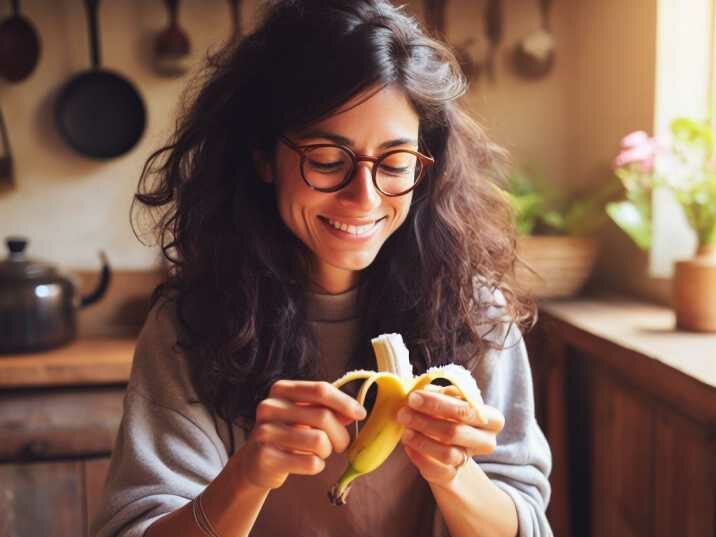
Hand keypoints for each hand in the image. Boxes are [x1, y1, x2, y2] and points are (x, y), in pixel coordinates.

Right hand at [235, 380, 366, 490]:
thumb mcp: (305, 415)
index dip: (344, 402)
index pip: (320, 390)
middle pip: (323, 416)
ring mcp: (264, 432)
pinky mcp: (266, 458)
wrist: (255, 463)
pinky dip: (317, 465)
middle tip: (342, 445)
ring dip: (327, 451)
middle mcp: (269, 407)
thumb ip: (328, 409)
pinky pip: (311, 463)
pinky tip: (306, 463)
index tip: (361, 414)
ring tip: (319, 453)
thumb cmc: (287, 434)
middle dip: (341, 434)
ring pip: (319, 441)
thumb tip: (355, 412)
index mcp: (281, 390)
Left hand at [397, 385, 503, 487]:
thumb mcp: (448, 401)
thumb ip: (441, 395)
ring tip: (405, 430)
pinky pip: (436, 470)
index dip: (437, 403)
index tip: (414, 396)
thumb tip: (425, 392)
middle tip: (403, 412)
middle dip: (425, 421)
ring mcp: (470, 459)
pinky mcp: (452, 476)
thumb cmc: (448, 416)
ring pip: (447, 454)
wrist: (446, 447)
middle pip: (455, 432)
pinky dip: (420, 457)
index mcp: (491, 419)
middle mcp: (486, 441)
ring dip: (422, 441)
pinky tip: (408, 445)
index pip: (466, 410)